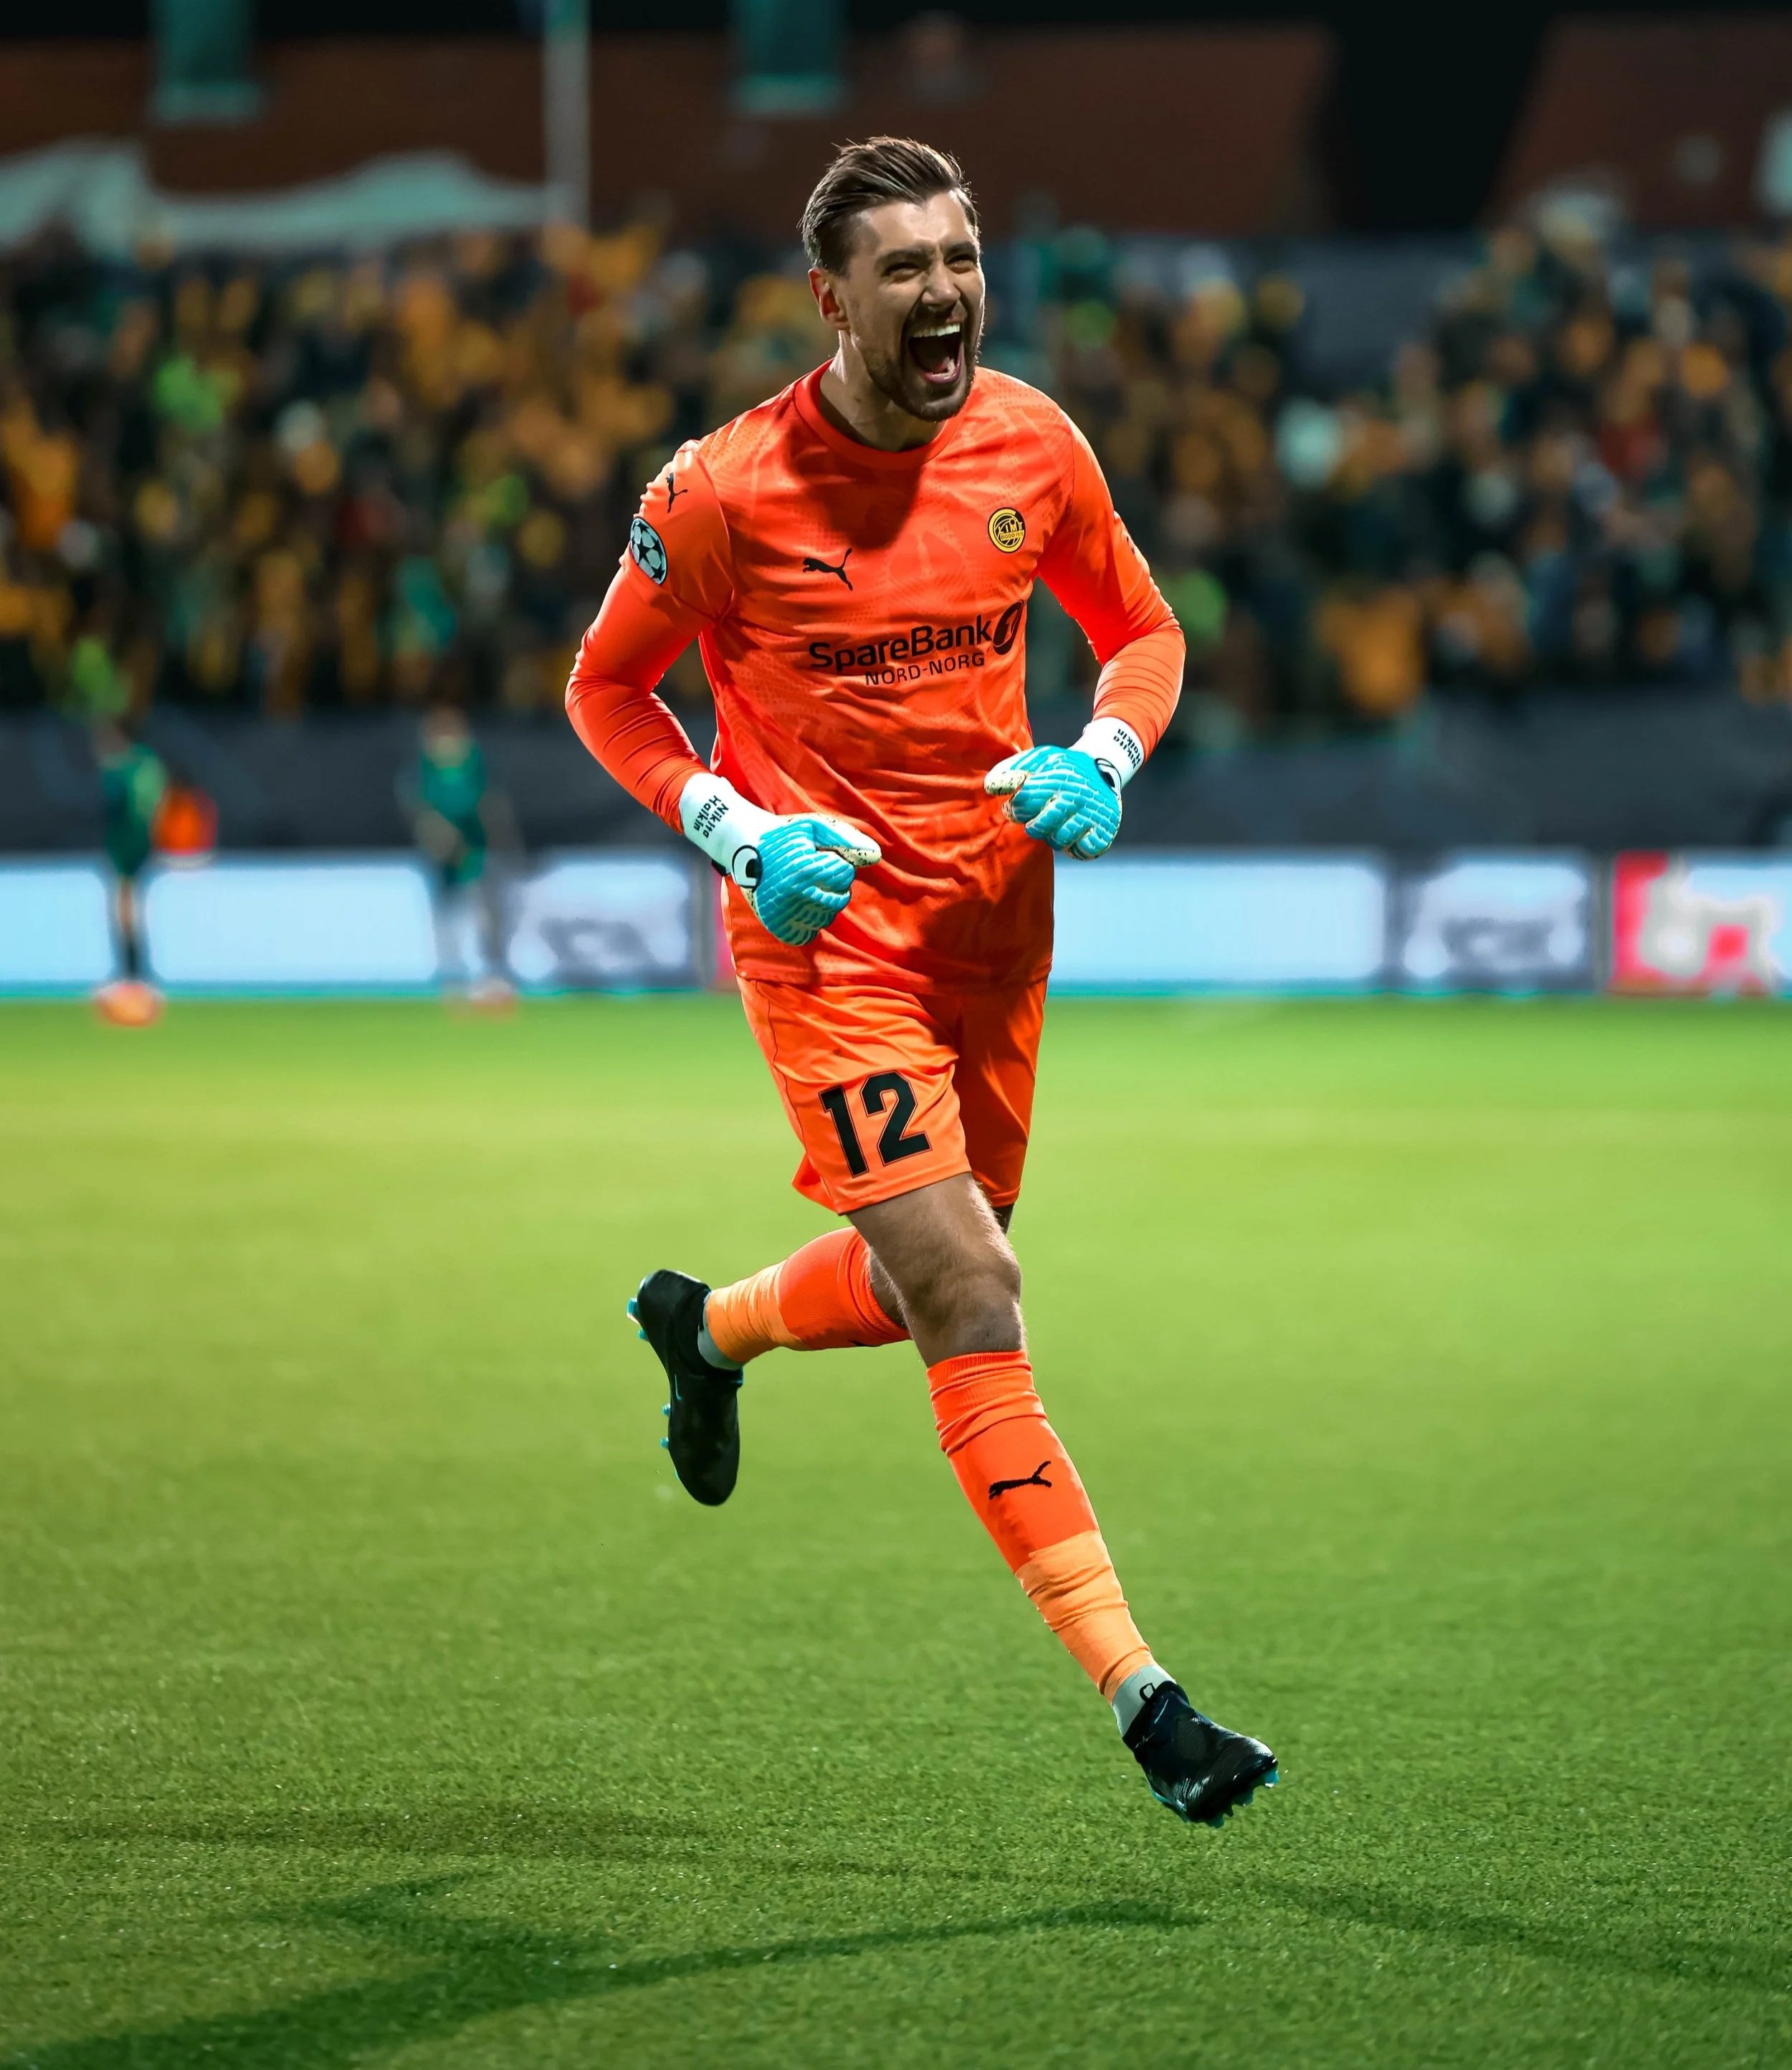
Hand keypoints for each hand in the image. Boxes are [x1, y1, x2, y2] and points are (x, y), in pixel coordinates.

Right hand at [739, 814, 881, 945]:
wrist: (744, 847)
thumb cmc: (785, 835)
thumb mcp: (815, 827)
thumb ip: (847, 839)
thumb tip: (877, 856)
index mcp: (803, 869)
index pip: (844, 875)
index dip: (837, 863)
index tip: (819, 856)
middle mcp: (793, 895)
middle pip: (839, 899)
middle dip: (834, 885)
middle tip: (814, 873)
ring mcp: (783, 912)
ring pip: (825, 918)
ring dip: (823, 903)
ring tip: (805, 886)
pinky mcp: (776, 925)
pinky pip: (807, 933)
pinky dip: (809, 921)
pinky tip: (800, 904)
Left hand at [984, 744, 1120, 859]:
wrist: (1103, 766)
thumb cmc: (1061, 767)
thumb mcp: (1038, 759)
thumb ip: (1012, 770)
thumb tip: (991, 787)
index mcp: (1057, 778)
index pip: (1024, 803)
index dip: (1016, 809)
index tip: (1019, 807)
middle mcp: (1076, 796)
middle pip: (1038, 827)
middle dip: (1033, 825)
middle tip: (1039, 817)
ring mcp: (1091, 814)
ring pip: (1059, 841)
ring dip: (1054, 836)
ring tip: (1057, 824)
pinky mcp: (1105, 829)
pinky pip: (1082, 850)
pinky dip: (1075, 847)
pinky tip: (1074, 834)